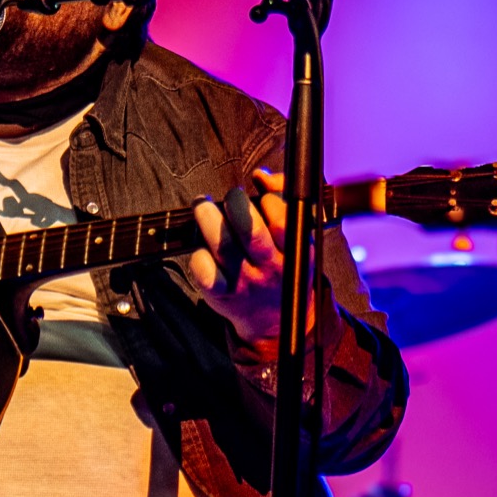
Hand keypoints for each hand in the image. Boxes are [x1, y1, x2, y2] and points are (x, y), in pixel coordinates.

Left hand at [190, 169, 305, 348]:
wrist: (276, 320)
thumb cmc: (283, 266)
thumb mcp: (297, 236)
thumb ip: (284, 199)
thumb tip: (262, 176)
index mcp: (293, 252)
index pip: (283, 222)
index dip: (268, 201)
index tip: (260, 195)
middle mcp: (270, 268)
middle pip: (252, 234)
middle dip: (236, 206)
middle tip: (231, 197)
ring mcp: (245, 283)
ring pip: (224, 248)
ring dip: (209, 221)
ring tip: (204, 206)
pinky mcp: (222, 295)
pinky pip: (205, 274)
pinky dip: (199, 256)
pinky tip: (200, 246)